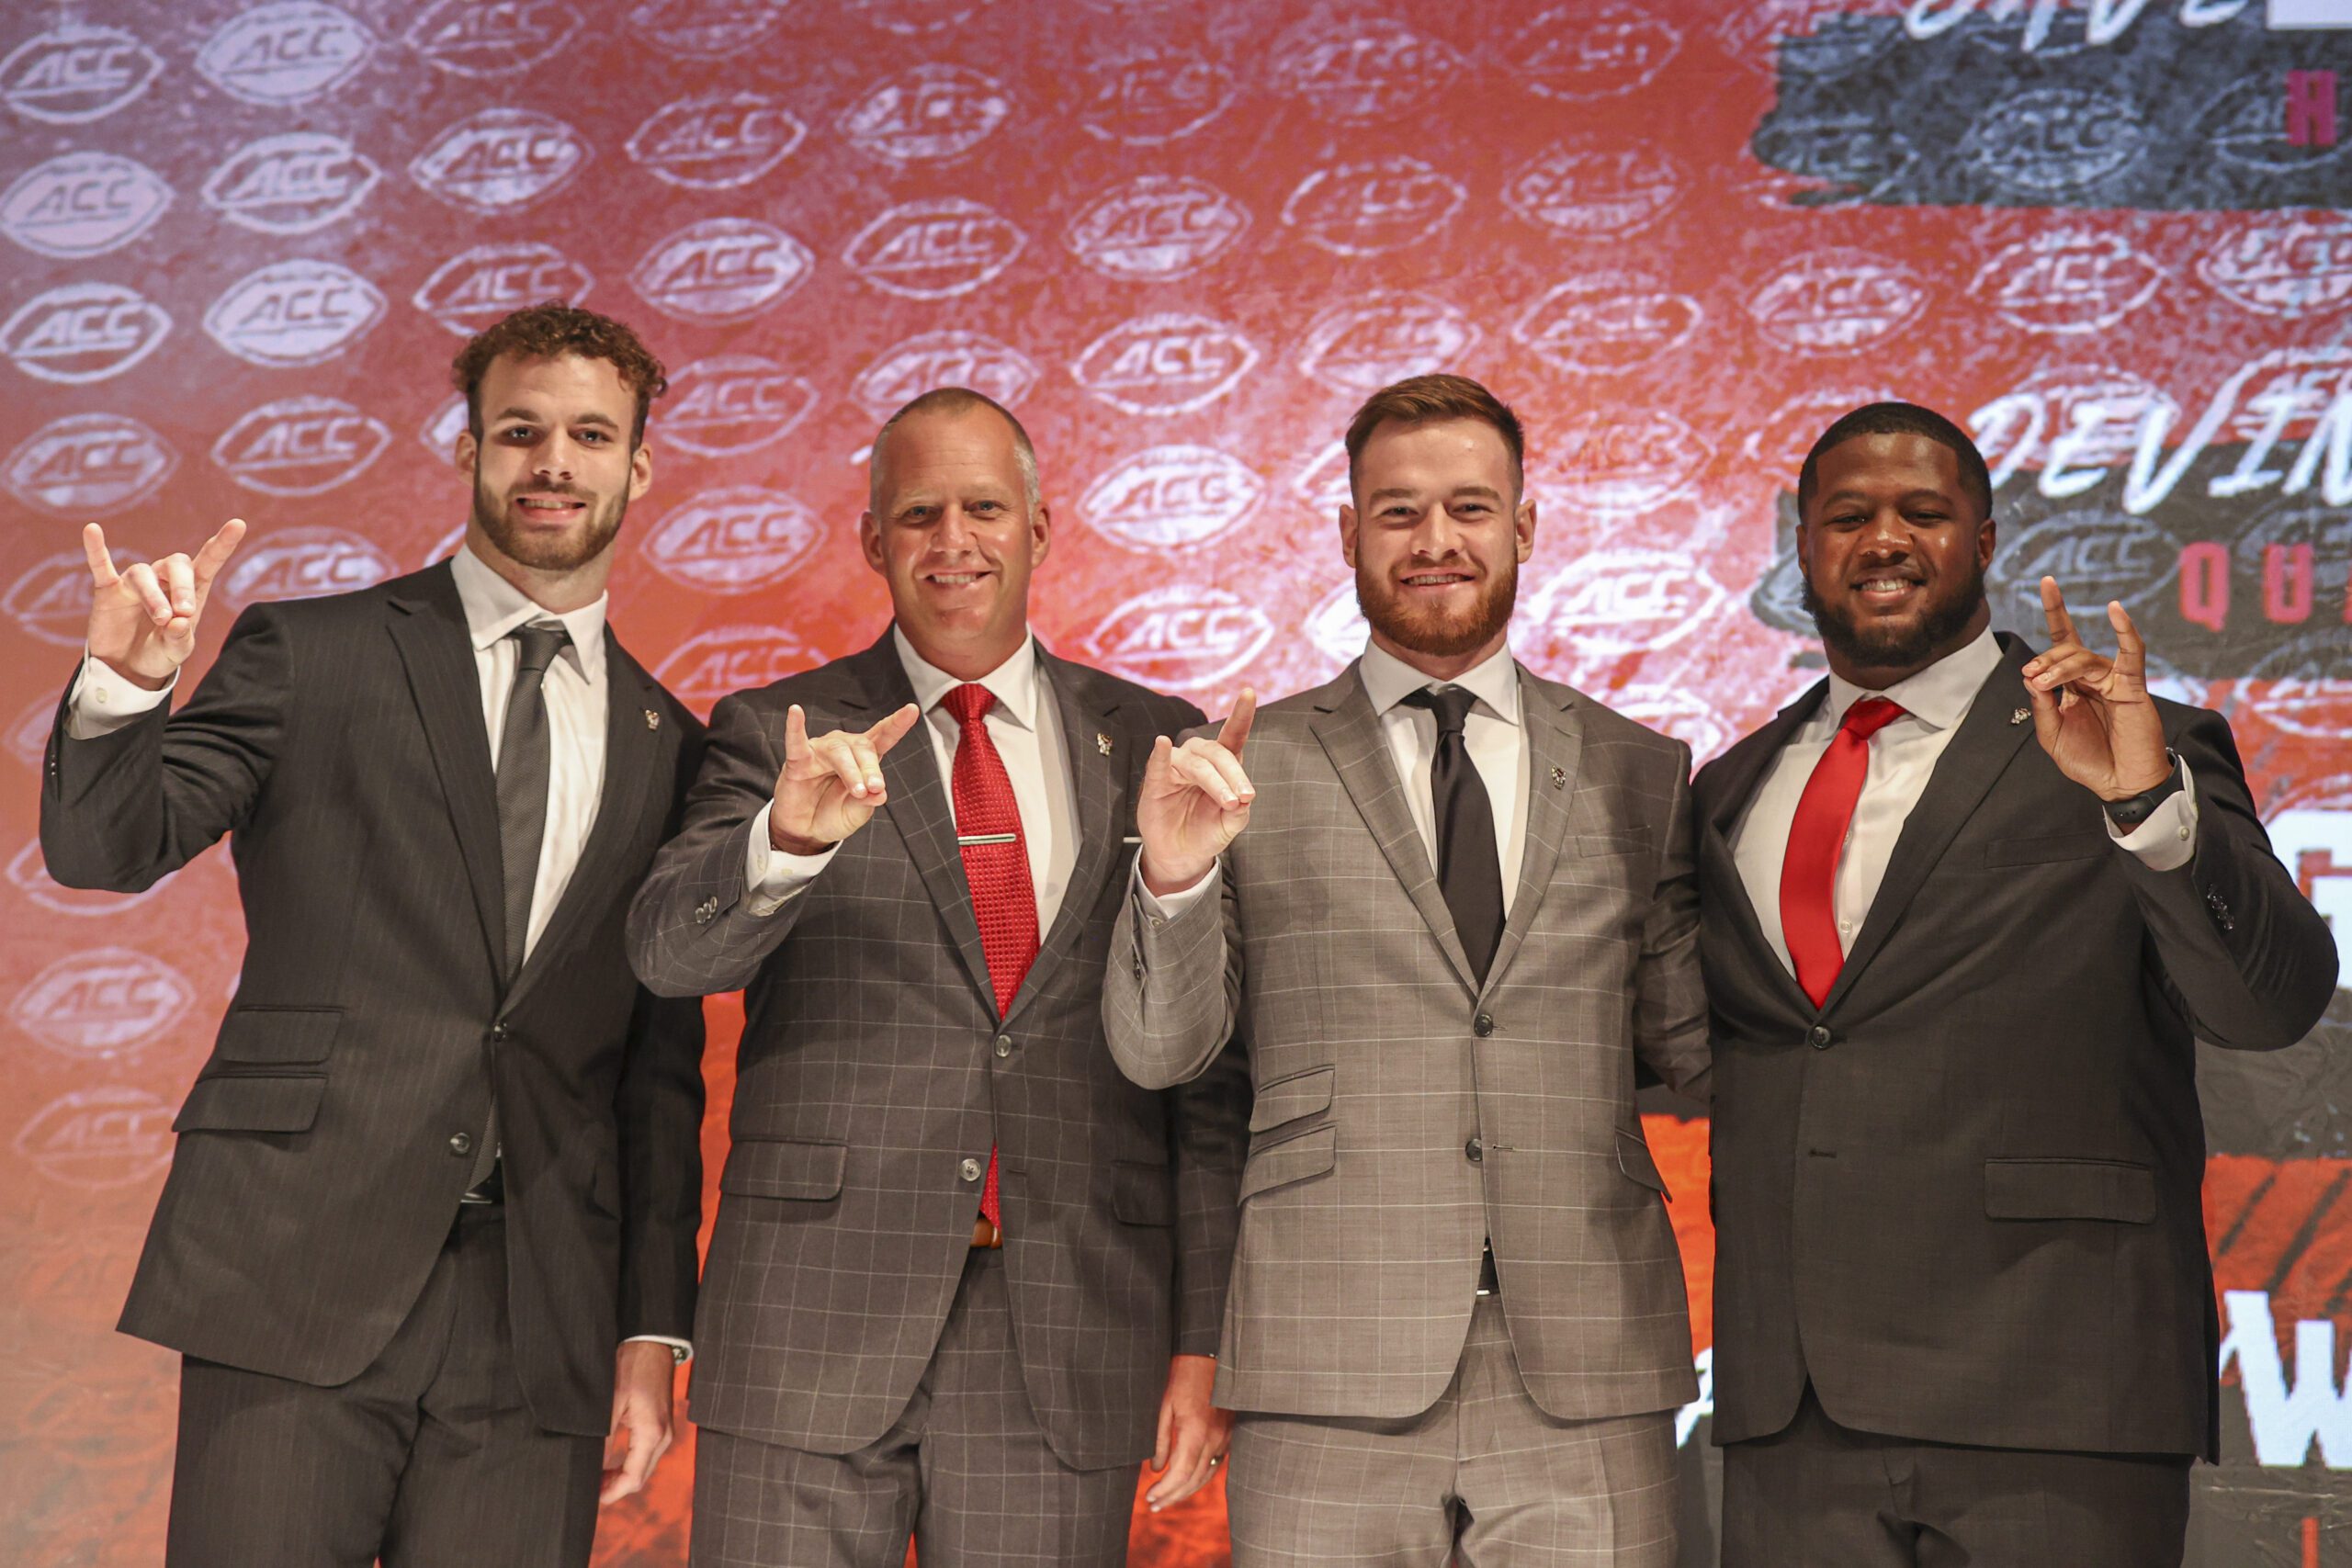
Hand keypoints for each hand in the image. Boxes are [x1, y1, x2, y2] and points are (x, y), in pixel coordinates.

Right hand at [82, 519, 246, 690]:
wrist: (127, 668)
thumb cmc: (160, 653)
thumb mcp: (176, 652)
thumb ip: (180, 638)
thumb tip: (178, 621)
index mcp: (190, 591)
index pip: (208, 562)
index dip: (223, 544)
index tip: (238, 524)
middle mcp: (164, 580)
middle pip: (176, 564)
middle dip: (182, 586)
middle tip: (182, 613)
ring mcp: (135, 583)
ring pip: (143, 573)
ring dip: (153, 596)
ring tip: (161, 619)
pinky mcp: (109, 590)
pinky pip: (101, 565)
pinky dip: (96, 549)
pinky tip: (92, 530)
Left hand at [600, 1341, 678, 1504]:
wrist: (651, 1343)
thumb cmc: (632, 1367)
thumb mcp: (611, 1403)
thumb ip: (603, 1438)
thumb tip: (593, 1465)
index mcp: (652, 1433)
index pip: (633, 1479)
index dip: (611, 1493)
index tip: (591, 1497)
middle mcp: (663, 1436)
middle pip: (640, 1477)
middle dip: (614, 1488)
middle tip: (588, 1489)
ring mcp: (664, 1431)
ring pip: (643, 1468)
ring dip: (621, 1477)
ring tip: (595, 1478)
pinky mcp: (660, 1424)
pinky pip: (645, 1455)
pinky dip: (628, 1464)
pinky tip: (610, 1463)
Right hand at [768, 701, 922, 853]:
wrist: (806, 830)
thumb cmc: (834, 814)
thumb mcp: (857, 813)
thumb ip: (867, 803)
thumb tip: (880, 794)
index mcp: (864, 758)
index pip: (884, 736)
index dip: (898, 723)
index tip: (912, 710)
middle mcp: (844, 748)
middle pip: (863, 747)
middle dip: (871, 769)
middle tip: (875, 788)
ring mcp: (821, 751)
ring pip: (839, 751)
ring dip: (851, 771)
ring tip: (858, 791)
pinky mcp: (798, 760)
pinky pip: (796, 741)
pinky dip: (795, 727)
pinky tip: (796, 711)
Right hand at [1137, 689, 1256, 895]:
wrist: (1182, 856)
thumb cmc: (1207, 832)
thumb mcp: (1231, 823)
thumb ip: (1241, 809)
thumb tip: (1245, 797)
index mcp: (1222, 765)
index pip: (1233, 736)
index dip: (1241, 714)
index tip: (1249, 693)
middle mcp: (1199, 760)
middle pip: (1218, 753)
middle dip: (1234, 775)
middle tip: (1244, 799)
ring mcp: (1175, 768)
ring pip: (1197, 764)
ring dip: (1215, 781)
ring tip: (1228, 802)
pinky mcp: (1155, 782)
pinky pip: (1158, 764)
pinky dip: (1160, 753)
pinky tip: (1162, 743)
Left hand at [1144, 1353, 1230, 1512]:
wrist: (1208, 1358)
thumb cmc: (1182, 1378)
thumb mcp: (1164, 1407)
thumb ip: (1160, 1440)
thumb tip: (1156, 1468)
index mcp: (1195, 1432)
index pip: (1180, 1474)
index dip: (1164, 1490)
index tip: (1149, 1497)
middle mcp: (1214, 1439)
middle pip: (1193, 1481)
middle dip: (1172, 1497)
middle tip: (1153, 1505)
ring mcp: (1225, 1439)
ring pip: (1206, 1476)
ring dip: (1186, 1492)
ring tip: (1166, 1500)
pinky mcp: (1229, 1436)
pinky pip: (1215, 1465)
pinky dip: (1199, 1478)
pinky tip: (1186, 1483)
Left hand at [2021, 577, 2170, 801]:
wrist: (2119, 784)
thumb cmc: (2088, 761)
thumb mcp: (2051, 736)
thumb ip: (2041, 706)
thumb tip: (2031, 676)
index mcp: (2072, 685)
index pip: (2062, 641)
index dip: (2056, 610)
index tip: (2046, 582)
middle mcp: (2092, 678)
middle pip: (2067, 649)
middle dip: (2045, 659)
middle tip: (2033, 676)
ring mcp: (2113, 680)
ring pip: (2084, 658)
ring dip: (2061, 666)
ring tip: (2045, 680)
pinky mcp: (2132, 687)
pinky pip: (2131, 653)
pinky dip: (2125, 631)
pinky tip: (2116, 611)